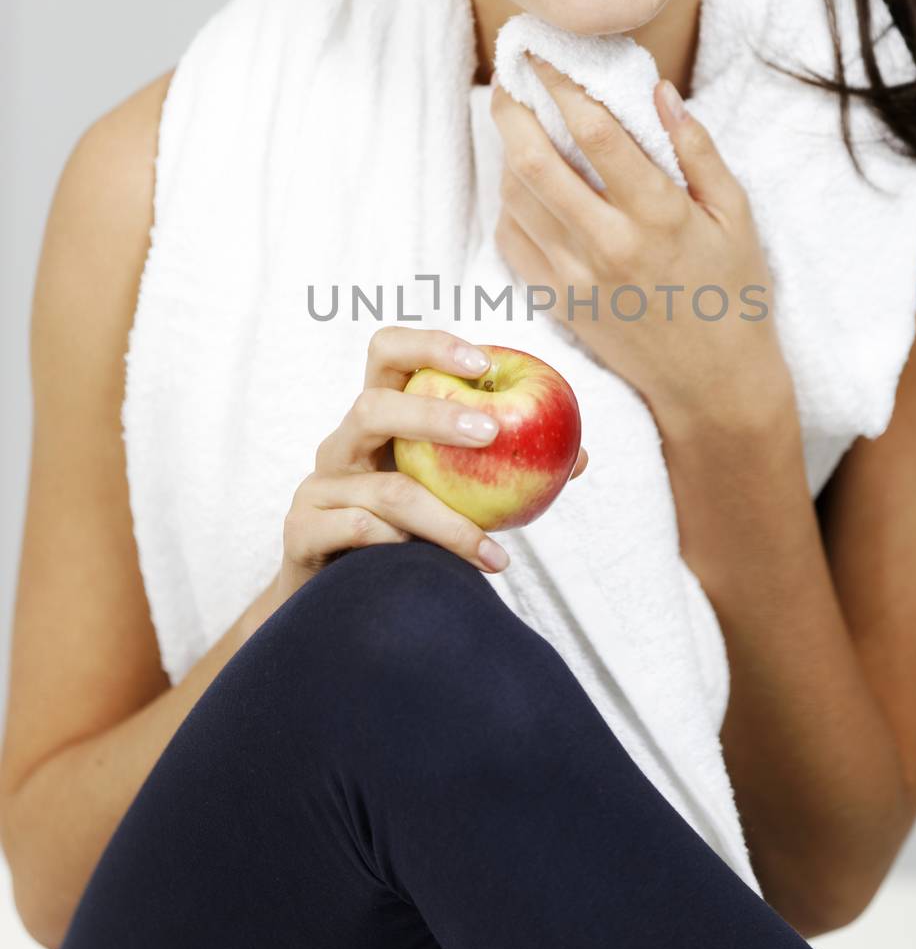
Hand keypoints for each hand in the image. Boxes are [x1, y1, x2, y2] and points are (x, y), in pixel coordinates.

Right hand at [275, 324, 588, 606]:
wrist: (339, 603)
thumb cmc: (407, 535)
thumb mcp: (452, 494)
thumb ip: (504, 472)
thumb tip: (581, 458)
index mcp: (377, 419)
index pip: (389, 353)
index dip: (431, 345)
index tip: (484, 361)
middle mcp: (342, 444)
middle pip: (373, 406)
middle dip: (434, 414)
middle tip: (491, 433)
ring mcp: (318, 487)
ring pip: (383, 490)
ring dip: (445, 519)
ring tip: (490, 549)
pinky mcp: (301, 532)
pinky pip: (356, 532)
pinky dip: (399, 545)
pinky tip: (429, 565)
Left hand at [490, 56, 794, 435]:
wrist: (713, 384)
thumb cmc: (733, 294)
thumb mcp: (734, 216)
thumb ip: (696, 150)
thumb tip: (658, 90)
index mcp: (660, 216)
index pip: (597, 133)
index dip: (562, 85)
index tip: (544, 55)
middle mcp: (610, 245)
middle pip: (536, 163)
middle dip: (514, 111)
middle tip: (511, 80)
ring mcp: (577, 279)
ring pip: (517, 200)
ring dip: (508, 154)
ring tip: (518, 127)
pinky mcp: (558, 305)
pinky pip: (513, 243)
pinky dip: (508, 206)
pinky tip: (522, 186)